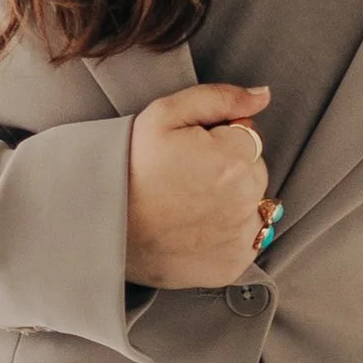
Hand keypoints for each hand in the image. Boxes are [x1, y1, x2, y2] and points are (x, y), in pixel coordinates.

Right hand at [126, 81, 272, 287]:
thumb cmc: (129, 167)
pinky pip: (244, 242)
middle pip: (254, 173)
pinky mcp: (232, 266)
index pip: (248, 137)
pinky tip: (193, 230)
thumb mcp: (164, 115)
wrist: (100, 226)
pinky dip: (226, 236)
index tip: (188, 153)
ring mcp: (240, 237)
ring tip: (188, 205)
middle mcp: (245, 200)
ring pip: (253, 207)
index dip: (217, 140)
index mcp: (234, 159)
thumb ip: (219, 99)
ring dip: (232, 204)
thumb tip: (262, 97)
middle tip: (184, 178)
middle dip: (229, 170)